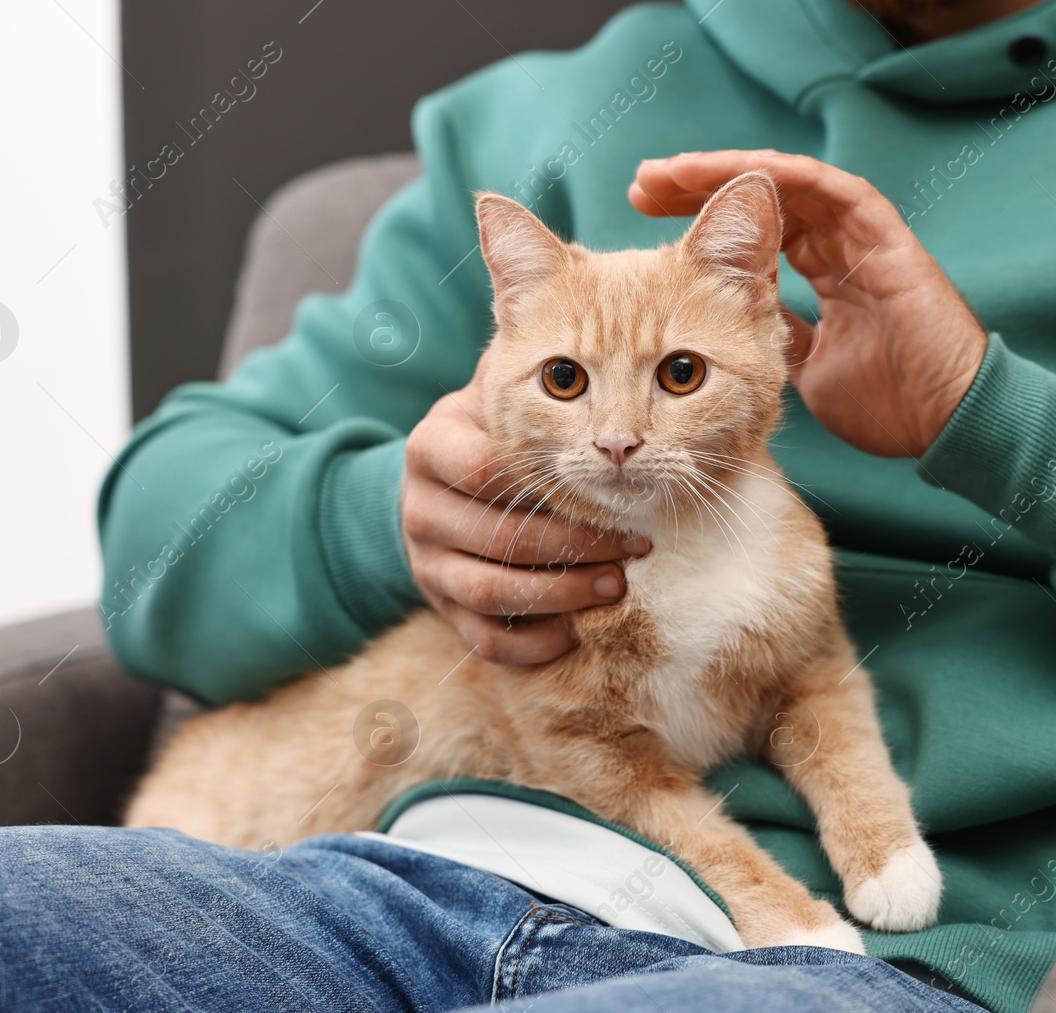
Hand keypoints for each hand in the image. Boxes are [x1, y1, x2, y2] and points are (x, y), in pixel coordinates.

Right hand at [401, 376, 649, 663]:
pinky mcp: (440, 607)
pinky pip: (483, 638)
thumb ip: (532, 369)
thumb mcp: (501, 393)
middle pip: (497, 537)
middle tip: (635, 546)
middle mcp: (419, 507)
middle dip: (574, 546)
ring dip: (561, 595)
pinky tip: (577, 632)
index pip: (484, 469)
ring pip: (490, 591)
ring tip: (616, 587)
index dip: (550, 484)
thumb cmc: (493, 431)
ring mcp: (426, 563)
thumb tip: (579, 325)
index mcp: (432, 446)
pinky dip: (532, 643)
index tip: (613, 488)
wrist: (441, 487)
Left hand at [631, 150, 987, 456]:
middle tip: (640, 186)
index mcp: (818, 277)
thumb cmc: (886, 406)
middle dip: (694, 192)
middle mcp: (833, 248)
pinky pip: (827, 187)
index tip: (639, 241)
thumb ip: (769, 341)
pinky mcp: (881, 232)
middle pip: (754, 202)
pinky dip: (779, 177)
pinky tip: (735, 173)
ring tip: (667, 174)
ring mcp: (857, 236)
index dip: (693, 234)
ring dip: (722, 174)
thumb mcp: (800, 372)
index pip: (746, 239)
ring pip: (780, 183)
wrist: (945, 419)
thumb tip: (722, 339)